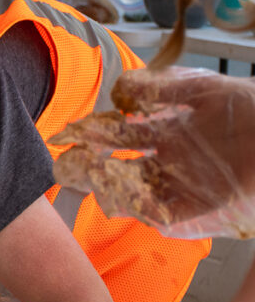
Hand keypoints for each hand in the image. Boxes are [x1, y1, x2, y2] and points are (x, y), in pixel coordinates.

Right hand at [51, 66, 254, 238]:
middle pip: (120, 168)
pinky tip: (134, 206)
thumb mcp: (200, 88)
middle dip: (93, 169)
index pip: (117, 137)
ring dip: (116, 191)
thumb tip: (117, 90)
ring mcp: (182, 181)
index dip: (91, 136)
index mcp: (164, 132)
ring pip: (138, 192)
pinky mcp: (202, 202)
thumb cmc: (247, 104)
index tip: (66, 135)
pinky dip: (150, 213)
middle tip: (70, 168)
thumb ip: (158, 88)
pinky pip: (169, 214)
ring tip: (99, 186)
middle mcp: (167, 159)